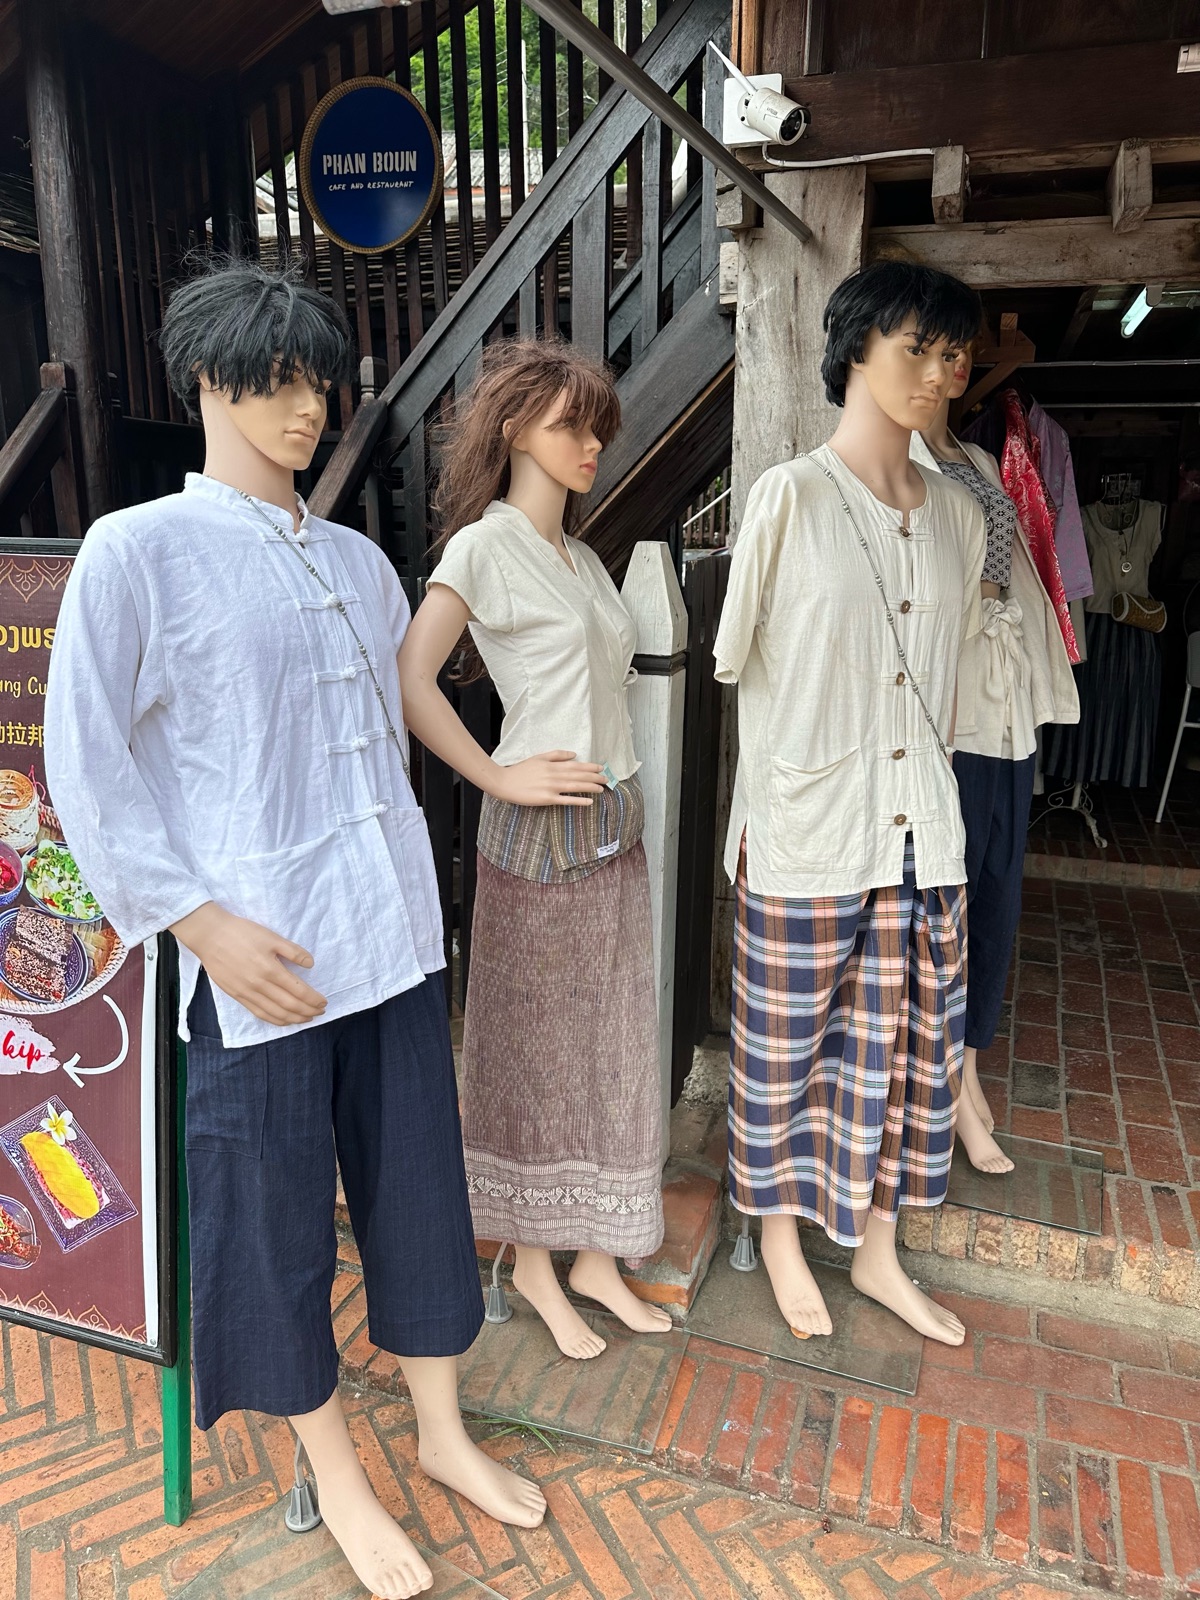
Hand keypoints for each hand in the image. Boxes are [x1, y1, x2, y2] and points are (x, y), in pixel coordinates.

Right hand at [170, 902, 326, 1027]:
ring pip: (275, 1013)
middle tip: (320, 1012)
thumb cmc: (242, 933)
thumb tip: (310, 964)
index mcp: (271, 969)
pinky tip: (284, 1020)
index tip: (324, 1001)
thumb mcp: (271, 936)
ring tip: (307, 1019)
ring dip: (294, 1019)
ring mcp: (247, 993)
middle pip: (289, 1005)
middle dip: (308, 1011)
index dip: (313, 999)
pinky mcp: (237, 996)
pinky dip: (275, 1020)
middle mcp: (260, 985)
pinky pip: (259, 1013)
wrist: (210, 936)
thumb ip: (293, 951)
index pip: (299, 991)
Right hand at [491, 750, 605, 807]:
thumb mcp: (538, 757)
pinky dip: (578, 800)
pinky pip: (566, 800)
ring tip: (602, 789)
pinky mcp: (546, 799)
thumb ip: (556, 755)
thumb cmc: (520, 770)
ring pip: (575, 786)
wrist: (504, 782)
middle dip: (594, 777)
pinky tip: (589, 801)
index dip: (590, 766)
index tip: (601, 768)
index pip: (576, 765)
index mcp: (552, 764)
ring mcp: (551, 787)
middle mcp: (554, 775)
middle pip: (579, 775)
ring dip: (590, 787)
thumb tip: (574, 754)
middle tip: (607, 779)